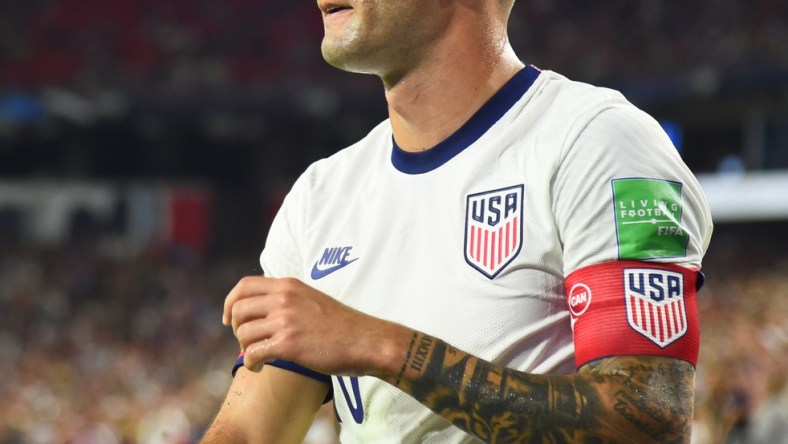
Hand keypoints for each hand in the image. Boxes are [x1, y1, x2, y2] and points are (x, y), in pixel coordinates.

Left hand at [223, 276, 408, 375]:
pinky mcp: (288, 344)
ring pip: (243, 332)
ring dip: (245, 348)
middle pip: (239, 309)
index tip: (229, 319)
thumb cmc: (342, 325)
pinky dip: (251, 363)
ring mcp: (286, 320)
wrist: (366, 340)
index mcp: (289, 285)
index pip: (244, 286)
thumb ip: (288, 298)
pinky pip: (252, 353)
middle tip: (247, 342)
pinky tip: (260, 368)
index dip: (230, 302)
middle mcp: (284, 298)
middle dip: (237, 329)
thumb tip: (263, 309)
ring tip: (258, 357)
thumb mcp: (311, 299)